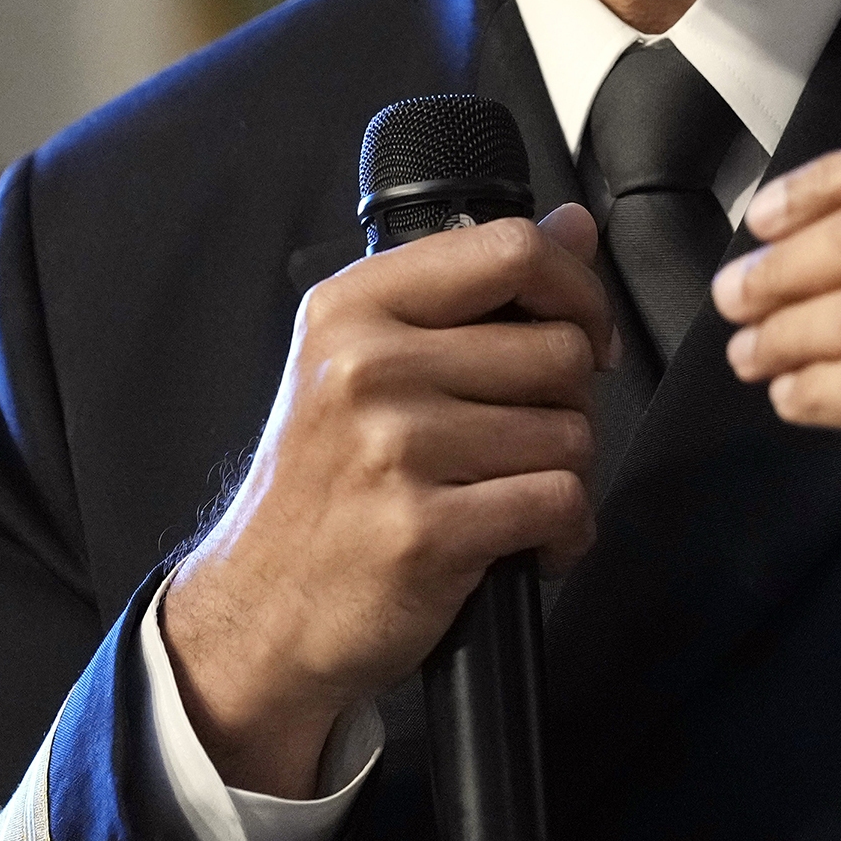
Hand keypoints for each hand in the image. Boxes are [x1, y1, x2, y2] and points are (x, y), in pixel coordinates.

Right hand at [165, 207, 614, 795]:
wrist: (257, 614)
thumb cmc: (322, 489)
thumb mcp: (365, 364)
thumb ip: (470, 290)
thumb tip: (573, 226)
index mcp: (353, 308)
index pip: (510, 249)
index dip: (576, 291)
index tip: (583, 334)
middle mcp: (368, 366)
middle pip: (560, 349)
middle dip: (568, 404)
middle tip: (522, 441)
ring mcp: (395, 448)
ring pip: (571, 432)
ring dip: (562, 476)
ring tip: (506, 496)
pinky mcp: (426, 530)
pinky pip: (561, 503)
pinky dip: (563, 534)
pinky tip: (523, 545)